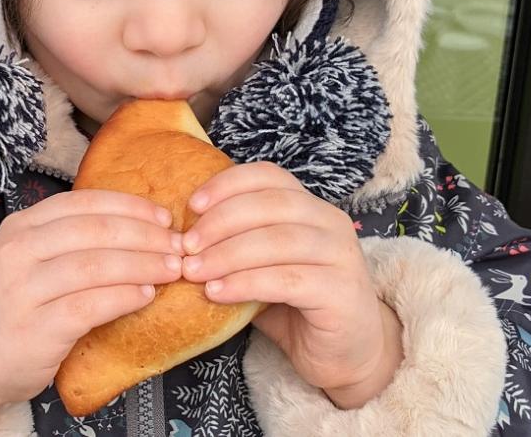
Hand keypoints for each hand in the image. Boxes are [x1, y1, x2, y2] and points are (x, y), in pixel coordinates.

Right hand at [0, 189, 184, 411]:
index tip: (163, 215)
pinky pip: (91, 306)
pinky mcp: (36, 329)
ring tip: (172, 268)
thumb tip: (136, 223)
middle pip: (94, 232)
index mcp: (20, 227)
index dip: (130, 206)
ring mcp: (24, 291)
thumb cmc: (11, 305)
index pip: (83, 204)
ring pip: (96, 266)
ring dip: (143, 265)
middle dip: (145, 235)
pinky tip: (147, 295)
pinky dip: (124, 297)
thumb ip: (67, 239)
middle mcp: (17, 252)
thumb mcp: (27, 257)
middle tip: (178, 244)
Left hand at [180, 162, 402, 407]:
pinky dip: (244, 283)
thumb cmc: (297, 308)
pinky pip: (285, 280)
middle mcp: (331, 223)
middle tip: (186, 246)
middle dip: (220, 222)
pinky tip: (216, 292)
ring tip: (193, 271)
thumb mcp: (263, 267)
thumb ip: (237, 245)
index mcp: (312, 207)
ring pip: (277, 241)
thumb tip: (184, 237)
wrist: (346, 355)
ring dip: (226, 254)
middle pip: (270, 205)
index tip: (192, 205)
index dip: (227, 184)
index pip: (268, 176)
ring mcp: (341, 256)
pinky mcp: (341, 292)